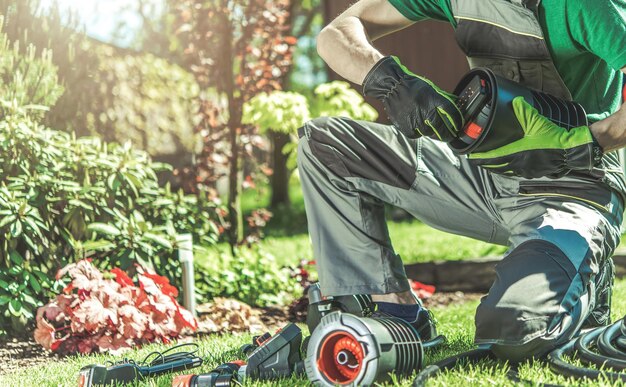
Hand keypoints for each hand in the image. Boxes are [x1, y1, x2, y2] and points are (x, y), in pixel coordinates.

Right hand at [363, 56, 462, 140]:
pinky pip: (418, 135)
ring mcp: (416, 122)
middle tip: (450, 135)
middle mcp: (426, 112)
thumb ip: (443, 100)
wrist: (393, 87)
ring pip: (431, 134)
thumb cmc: (413, 87)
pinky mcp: (407, 129)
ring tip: (432, 128)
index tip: (459, 125)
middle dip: (449, 134)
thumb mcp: (431, 89)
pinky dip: (419, 132)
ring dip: (434, 133)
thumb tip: (456, 107)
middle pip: (443, 130)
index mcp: (434, 101)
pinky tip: (417, 124)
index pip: (452, 115)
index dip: (458, 122)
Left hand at [468, 96, 601, 178]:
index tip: (469, 155)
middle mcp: (517, 164)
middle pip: (494, 166)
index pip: (490, 157)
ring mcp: (524, 170)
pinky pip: (513, 172)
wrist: (569, 151)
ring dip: (494, 167)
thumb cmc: (552, 138)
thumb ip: (524, 111)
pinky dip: (506, 169)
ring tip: (487, 162)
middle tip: (476, 158)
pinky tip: (506, 165)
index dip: (478, 157)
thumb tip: (515, 100)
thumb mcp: (537, 122)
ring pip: (503, 170)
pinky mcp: (531, 172)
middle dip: (484, 162)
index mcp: (514, 153)